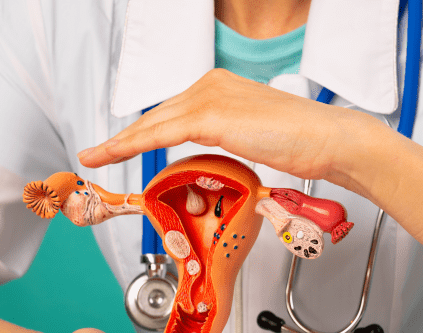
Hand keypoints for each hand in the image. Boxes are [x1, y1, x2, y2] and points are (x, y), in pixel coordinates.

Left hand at [78, 68, 387, 195]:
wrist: (328, 139)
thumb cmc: (301, 142)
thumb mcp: (252, 136)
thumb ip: (225, 138)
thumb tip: (207, 158)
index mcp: (218, 87)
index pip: (170, 112)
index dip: (141, 132)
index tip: (119, 145)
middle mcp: (209, 84)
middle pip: (155, 116)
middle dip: (123, 138)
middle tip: (95, 154)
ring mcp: (210, 97)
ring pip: (153, 124)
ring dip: (120, 143)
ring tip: (94, 156)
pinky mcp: (212, 115)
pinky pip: (162, 133)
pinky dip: (134, 145)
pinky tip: (114, 152)